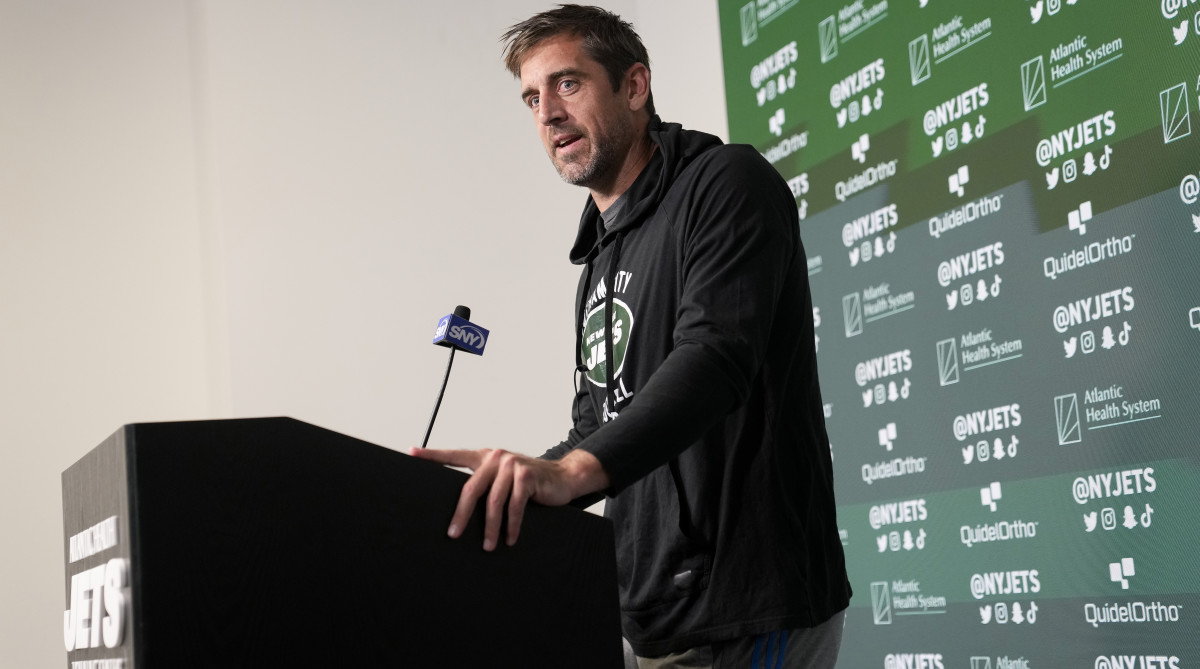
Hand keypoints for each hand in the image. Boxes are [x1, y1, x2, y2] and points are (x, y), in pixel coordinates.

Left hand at [408, 447, 607, 550]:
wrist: (563, 477)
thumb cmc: (530, 483)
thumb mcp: (504, 480)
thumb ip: (486, 485)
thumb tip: (462, 512)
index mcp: (485, 457)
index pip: (454, 455)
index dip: (432, 455)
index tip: (412, 453)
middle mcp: (496, 457)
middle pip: (471, 489)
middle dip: (461, 515)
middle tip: (453, 534)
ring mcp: (512, 465)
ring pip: (493, 502)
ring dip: (490, 528)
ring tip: (488, 546)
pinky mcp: (527, 476)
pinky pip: (514, 506)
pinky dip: (511, 526)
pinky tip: (509, 539)